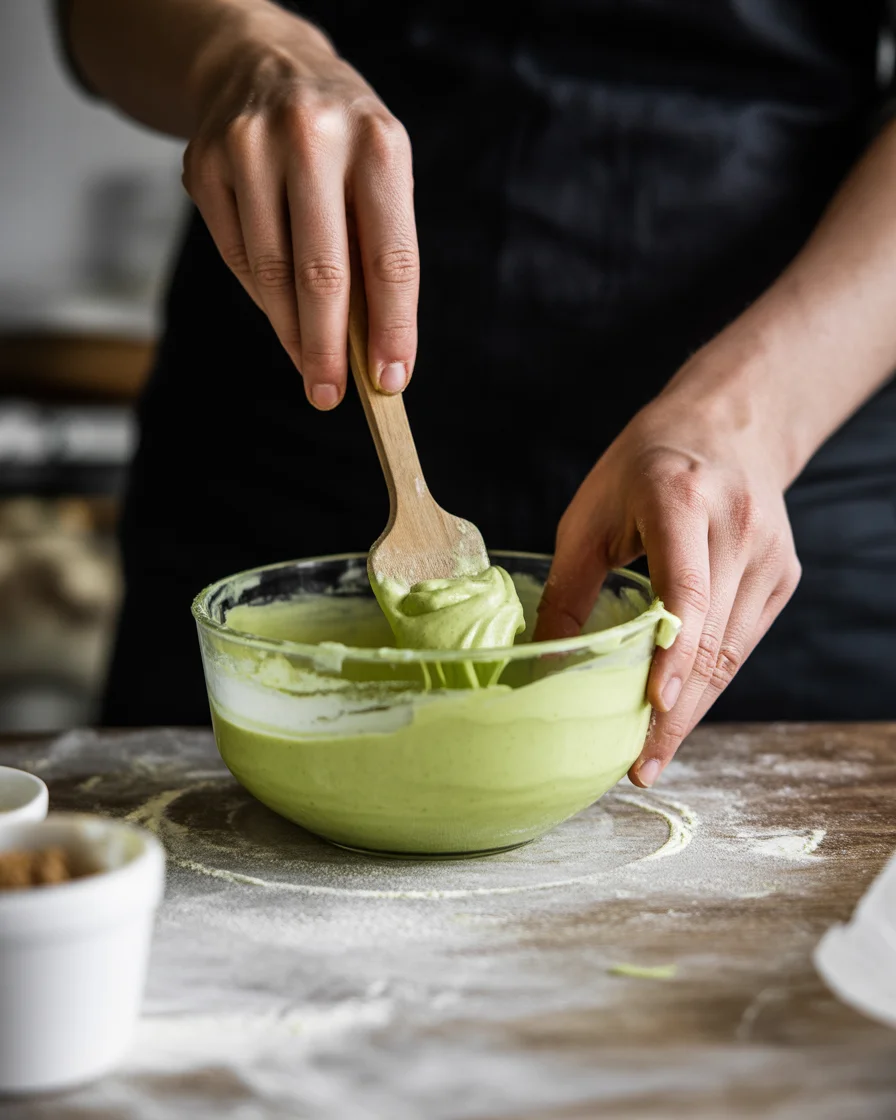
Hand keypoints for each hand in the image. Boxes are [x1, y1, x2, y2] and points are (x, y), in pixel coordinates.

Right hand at [181, 9, 417, 407]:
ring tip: (309, 366)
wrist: (261, 62)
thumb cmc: (338, 139)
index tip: (390, 379)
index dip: (392, 328)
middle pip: (322, 273)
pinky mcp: (204, 164)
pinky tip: (280, 312)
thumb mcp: (378, 174)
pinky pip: (236, 256)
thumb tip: (373, 350)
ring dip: (292, 333)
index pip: (390, 258)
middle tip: (331, 394)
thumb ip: (377, 253)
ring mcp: (249, 147)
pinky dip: (261, 297)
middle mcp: (312, 137)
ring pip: (271, 272)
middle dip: (328, 349)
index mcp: (377, 143)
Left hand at [533, 380, 801, 786]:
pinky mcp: (782, 578)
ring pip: (731, 652)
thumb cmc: (644, 467)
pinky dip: (707, 681)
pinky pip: (741, 644)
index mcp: (681, 500)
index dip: (672, 652)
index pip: (686, 586)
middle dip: (675, 709)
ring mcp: (770, 556)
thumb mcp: (590, 514)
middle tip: (638, 763)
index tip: (655, 706)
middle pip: (710, 636)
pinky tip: (678, 711)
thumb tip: (539, 663)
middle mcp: (738, 528)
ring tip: (651, 754)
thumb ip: (568, 589)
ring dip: (691, 708)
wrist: (727, 427)